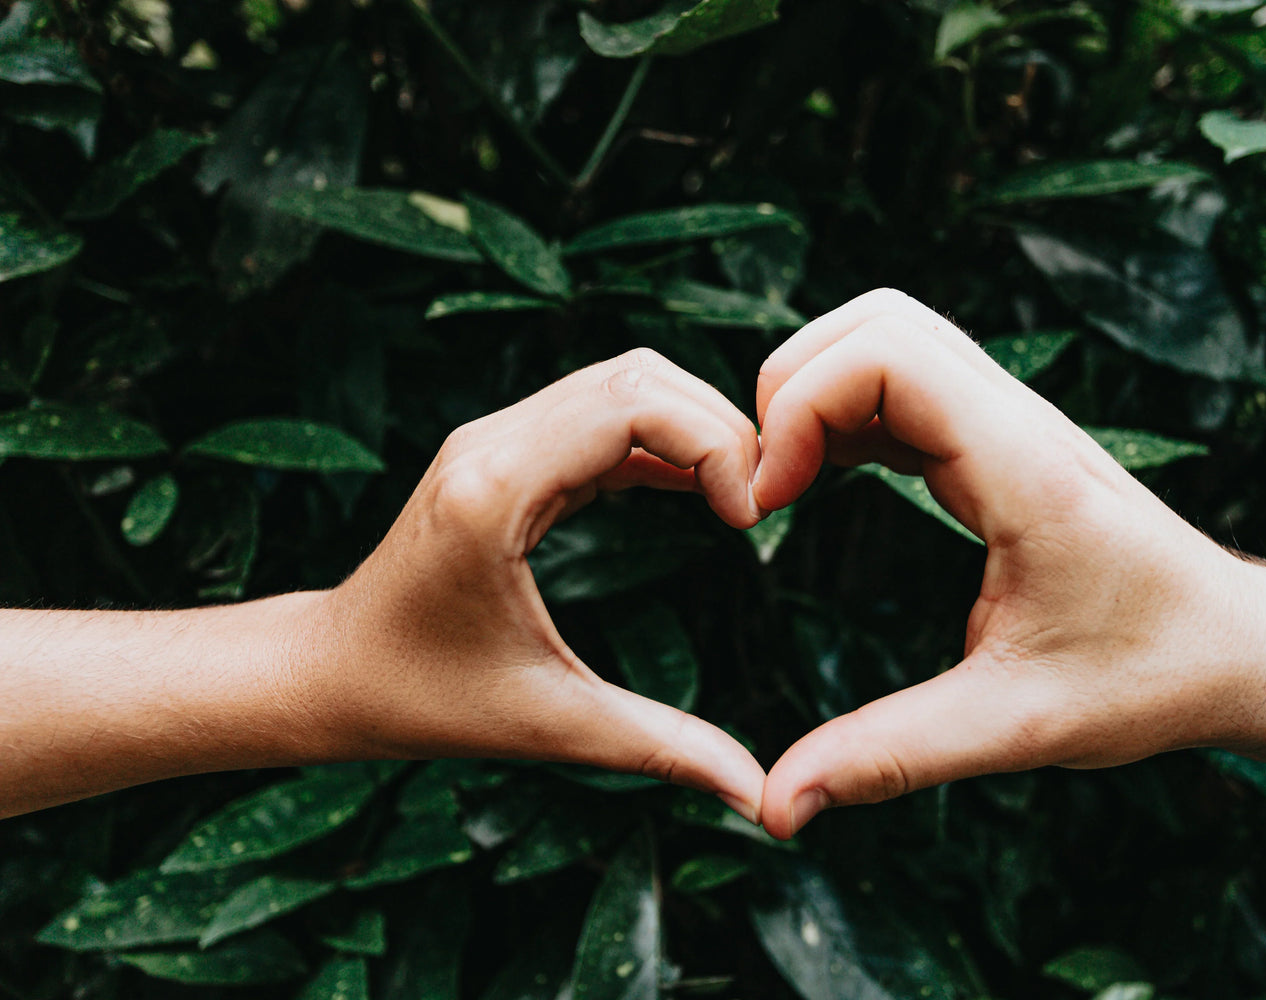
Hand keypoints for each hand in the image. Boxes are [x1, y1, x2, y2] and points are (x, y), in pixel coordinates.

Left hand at [311, 349, 766, 819]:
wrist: (328, 674)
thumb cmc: (419, 700)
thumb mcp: (548, 725)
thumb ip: (660, 747)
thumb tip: (759, 797)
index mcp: (497, 489)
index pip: (634, 404)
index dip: (715, 444)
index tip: (749, 520)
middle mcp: (492, 443)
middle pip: (638, 377)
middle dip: (718, 427)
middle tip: (761, 505)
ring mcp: (493, 439)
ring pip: (622, 383)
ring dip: (692, 426)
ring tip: (740, 498)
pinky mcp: (501, 452)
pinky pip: (598, 414)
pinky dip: (659, 440)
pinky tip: (698, 491)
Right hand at [752, 290, 1265, 838]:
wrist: (1240, 648)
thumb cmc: (1152, 679)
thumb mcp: (1016, 728)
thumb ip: (891, 756)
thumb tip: (777, 807)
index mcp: (1024, 470)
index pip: (886, 354)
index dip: (799, 410)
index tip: (770, 505)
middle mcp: (1018, 422)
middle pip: (874, 322)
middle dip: (791, 388)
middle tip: (768, 491)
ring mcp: (1012, 421)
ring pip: (886, 337)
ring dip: (814, 392)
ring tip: (786, 485)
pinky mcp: (1002, 439)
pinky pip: (905, 382)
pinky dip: (843, 412)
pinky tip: (822, 480)